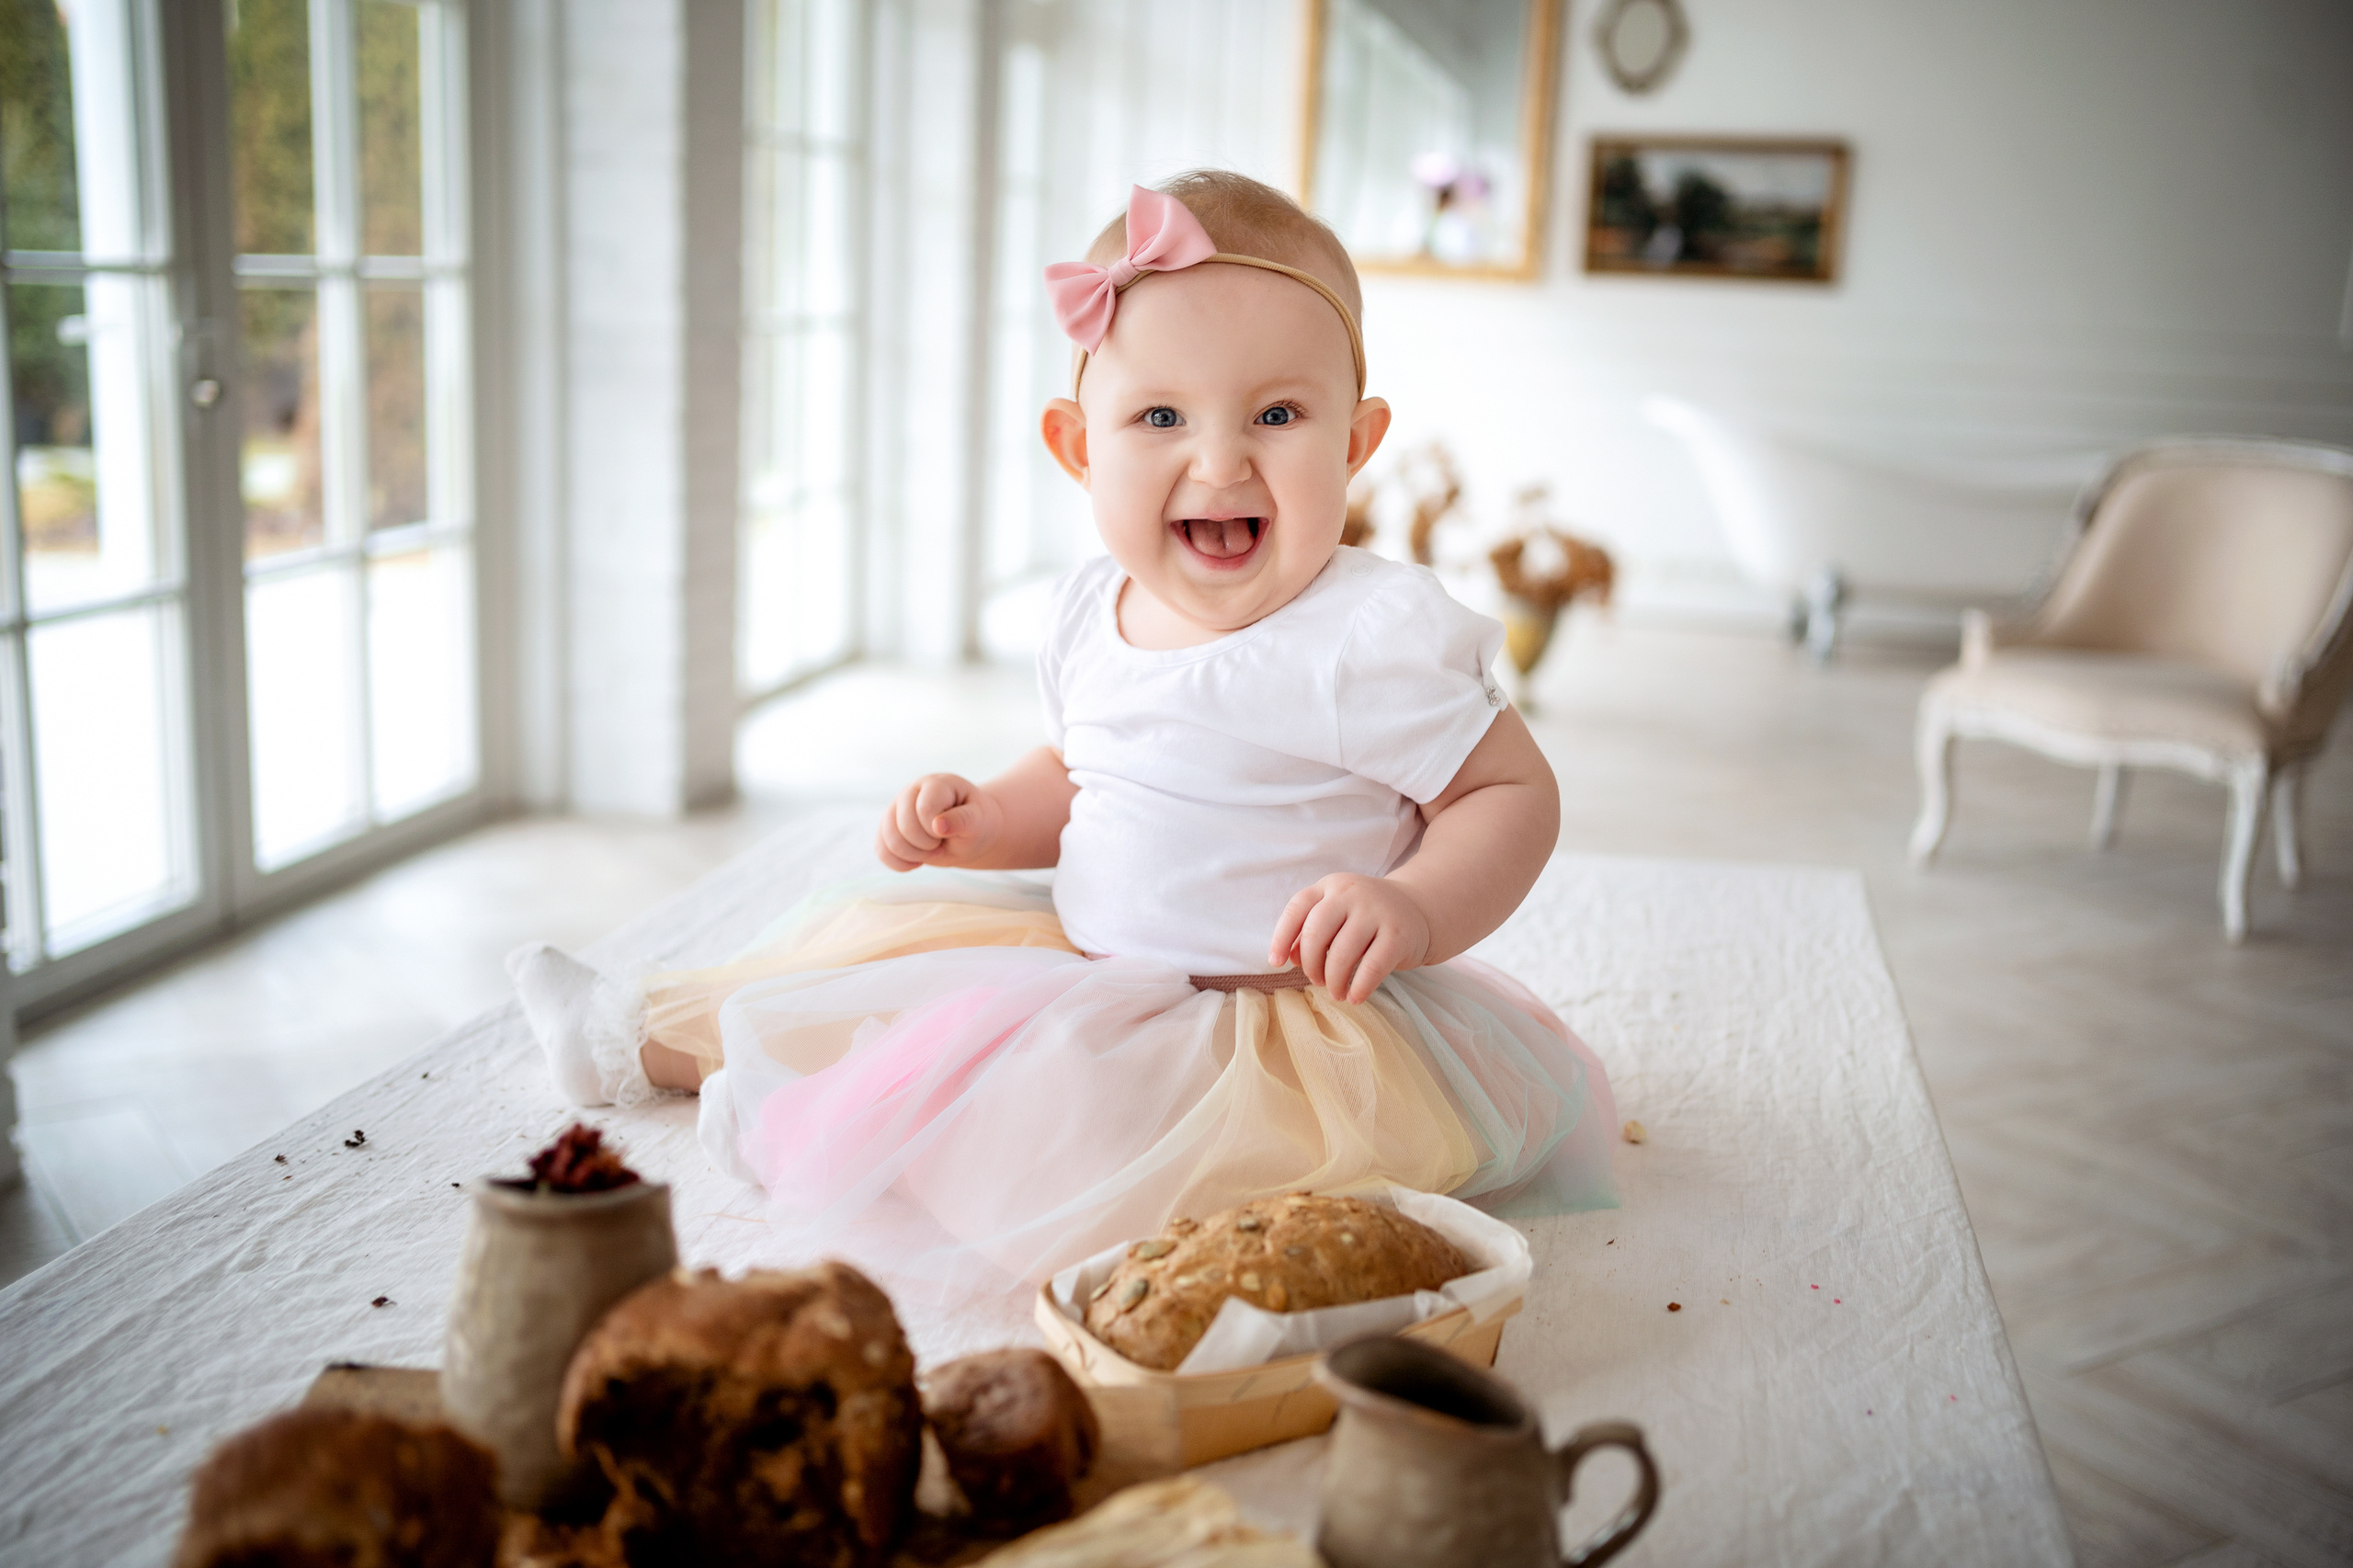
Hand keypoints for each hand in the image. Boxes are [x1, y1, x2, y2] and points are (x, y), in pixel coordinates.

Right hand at [876, 773, 1003, 870]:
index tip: (950, 833)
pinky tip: (916, 862)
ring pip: (888, 840)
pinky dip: (898, 863)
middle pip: (903, 827)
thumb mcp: (978, 821)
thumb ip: (962, 820)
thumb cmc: (975, 822)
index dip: (936, 831)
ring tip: (930, 852)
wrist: (968, 831)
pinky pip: (880, 850)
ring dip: (912, 856)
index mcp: (936, 784)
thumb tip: (938, 825)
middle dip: (926, 845)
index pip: (924, 809)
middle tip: (941, 844)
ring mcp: (896, 809)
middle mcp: (911, 792)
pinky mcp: (887, 827)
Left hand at [1269, 874, 1431, 1003]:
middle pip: (1316, 933)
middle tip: (1316, 981)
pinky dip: (1359, 987)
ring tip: (1336, 991)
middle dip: (1311, 965)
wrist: (1418, 909)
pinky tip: (1355, 997)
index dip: (1281, 938)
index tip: (1276, 964)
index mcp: (1331, 886)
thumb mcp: (1337, 915)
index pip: (1297, 909)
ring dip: (1334, 981)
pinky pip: (1372, 967)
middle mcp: (1351, 892)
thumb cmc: (1366, 918)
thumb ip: (1312, 931)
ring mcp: (1376, 911)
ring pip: (1342, 953)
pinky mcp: (1398, 934)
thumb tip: (1291, 958)